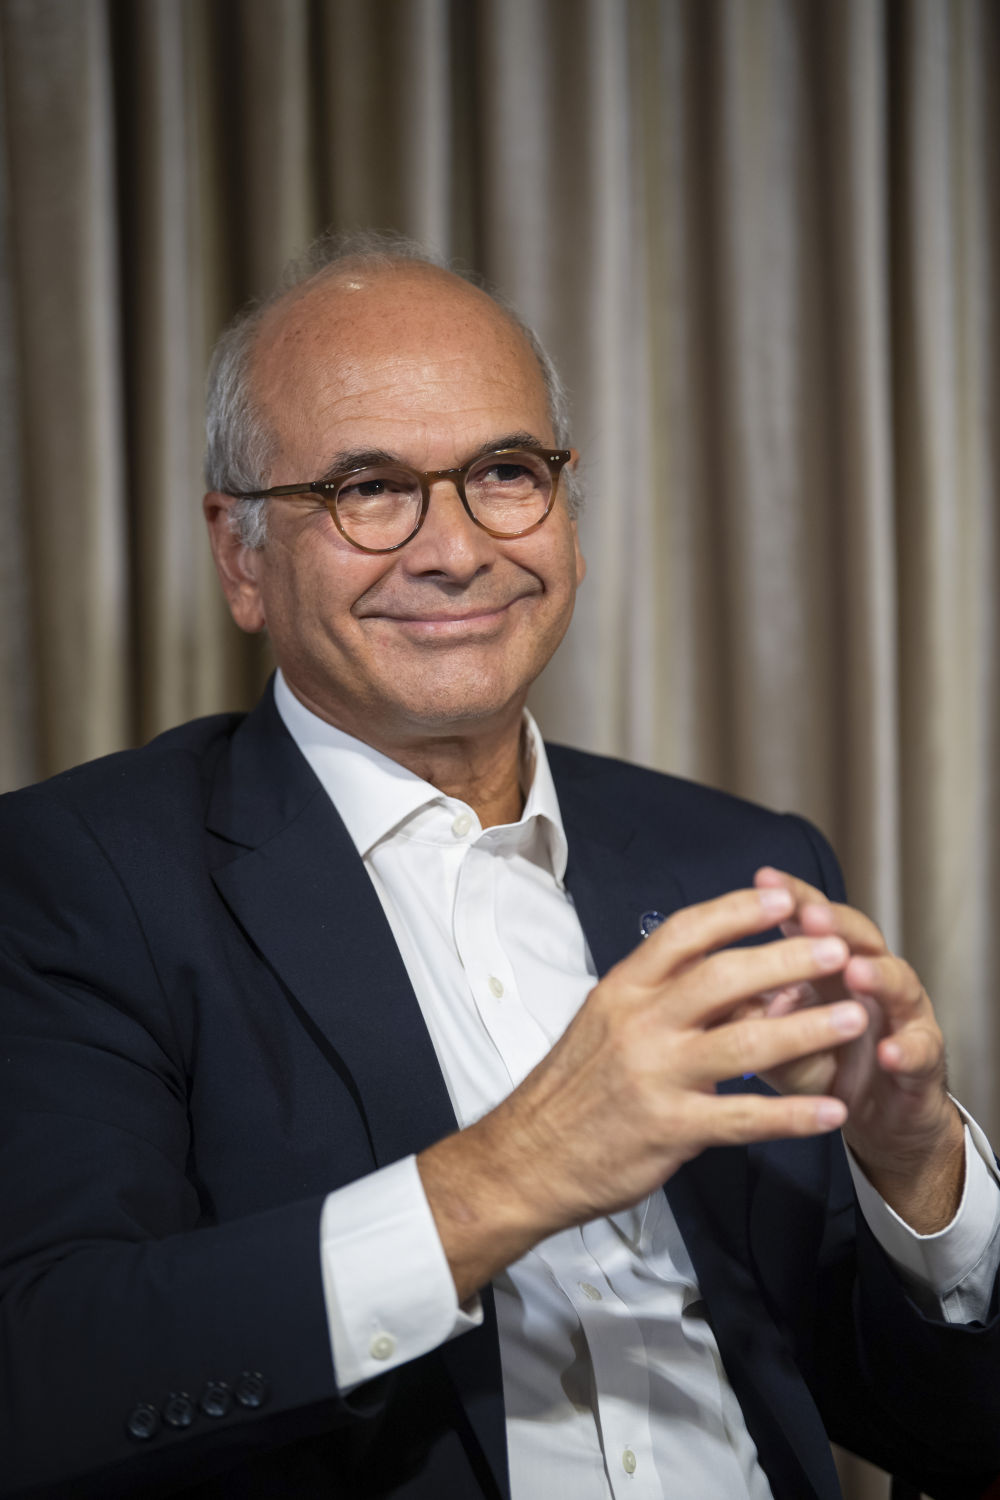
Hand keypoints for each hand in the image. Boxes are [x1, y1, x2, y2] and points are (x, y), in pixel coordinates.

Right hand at [419, 883, 870, 1299]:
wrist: (528, 1157)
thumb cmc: (575, 1086)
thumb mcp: (609, 1022)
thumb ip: (669, 999)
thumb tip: (744, 984)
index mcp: (624, 989)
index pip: (684, 933)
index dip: (736, 911)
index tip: (782, 897)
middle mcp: (639, 1024)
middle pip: (722, 978)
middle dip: (786, 958)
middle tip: (837, 947)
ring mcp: (655, 1076)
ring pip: (744, 1044)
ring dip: (807, 1030)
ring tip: (855, 1017)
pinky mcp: (670, 1129)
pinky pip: (744, 1118)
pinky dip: (792, 1115)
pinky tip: (831, 1111)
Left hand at [753, 867, 963, 1228]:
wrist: (875, 1115)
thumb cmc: (820, 1063)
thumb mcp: (772, 1038)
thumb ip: (743, 1011)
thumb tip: (695, 986)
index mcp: (829, 963)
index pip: (812, 918)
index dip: (791, 897)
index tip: (763, 878)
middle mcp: (870, 976)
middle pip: (859, 935)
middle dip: (834, 922)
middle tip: (810, 915)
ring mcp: (902, 1014)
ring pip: (898, 981)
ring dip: (876, 974)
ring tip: (852, 970)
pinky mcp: (923, 1059)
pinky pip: (920, 1050)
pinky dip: (906, 1049)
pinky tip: (888, 1052)